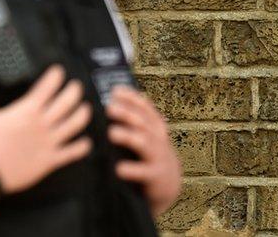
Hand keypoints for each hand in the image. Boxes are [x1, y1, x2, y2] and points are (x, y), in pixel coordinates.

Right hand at [0, 65, 92, 193]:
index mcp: (26, 110)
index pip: (47, 87)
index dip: (56, 76)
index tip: (59, 71)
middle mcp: (41, 124)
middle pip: (66, 102)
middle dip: (74, 91)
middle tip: (76, 86)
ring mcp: (48, 142)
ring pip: (74, 125)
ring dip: (82, 115)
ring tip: (86, 109)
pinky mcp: (49, 161)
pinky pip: (71, 153)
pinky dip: (81, 147)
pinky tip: (86, 143)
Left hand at [106, 86, 182, 215]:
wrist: (168, 186)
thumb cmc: (149, 156)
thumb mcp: (147, 136)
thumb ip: (134, 121)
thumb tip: (111, 99)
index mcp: (155, 128)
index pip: (145, 108)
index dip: (132, 98)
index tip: (115, 91)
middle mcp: (158, 139)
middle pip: (143, 123)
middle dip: (126, 113)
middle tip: (109, 108)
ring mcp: (158, 157)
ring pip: (144, 143)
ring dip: (128, 136)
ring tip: (112, 133)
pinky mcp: (156, 176)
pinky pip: (144, 172)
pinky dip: (132, 170)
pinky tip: (119, 168)